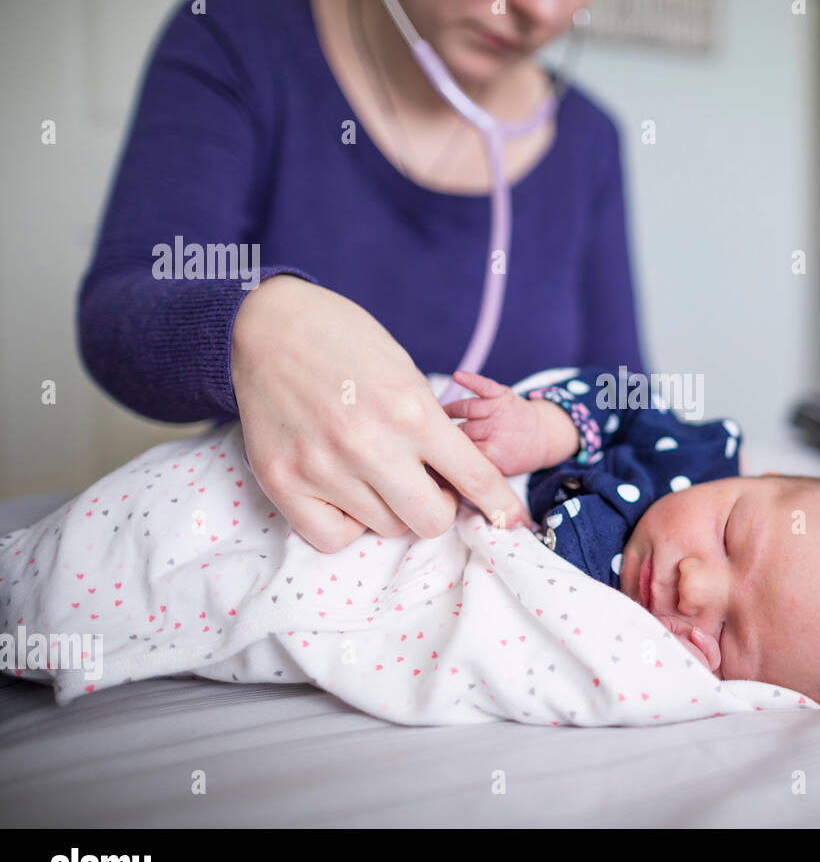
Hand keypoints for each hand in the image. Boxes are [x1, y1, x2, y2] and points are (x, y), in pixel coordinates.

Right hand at [230, 275, 529, 552]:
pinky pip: (332, 538)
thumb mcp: (405, 371)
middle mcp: (371, 446)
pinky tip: (342, 492)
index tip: (511, 519)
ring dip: (389, 508)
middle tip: (426, 485)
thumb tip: (458, 478)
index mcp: (411, 411)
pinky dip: (346, 523)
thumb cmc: (344, 341)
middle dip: (438, 507)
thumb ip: (430, 425)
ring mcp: (323, 468)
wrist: (267, 324)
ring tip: (371, 470)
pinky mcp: (282, 482)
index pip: (474, 476)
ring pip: (384, 528)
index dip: (499, 504)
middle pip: (430, 521)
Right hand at [443, 370, 578, 476]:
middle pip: (460, 431)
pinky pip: (484, 386)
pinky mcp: (503, 394)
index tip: (430, 453)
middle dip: (447, 434)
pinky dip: (471, 380)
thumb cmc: (514, 457)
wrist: (544, 437)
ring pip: (465, 408)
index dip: (444, 452)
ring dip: (448, 411)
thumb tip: (434, 469)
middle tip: (430, 435)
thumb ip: (469, 471)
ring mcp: (501, 410)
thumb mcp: (495, 474)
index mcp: (495, 457)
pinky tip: (457, 376)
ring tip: (437, 416)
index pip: (461, 454)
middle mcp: (498, 431)